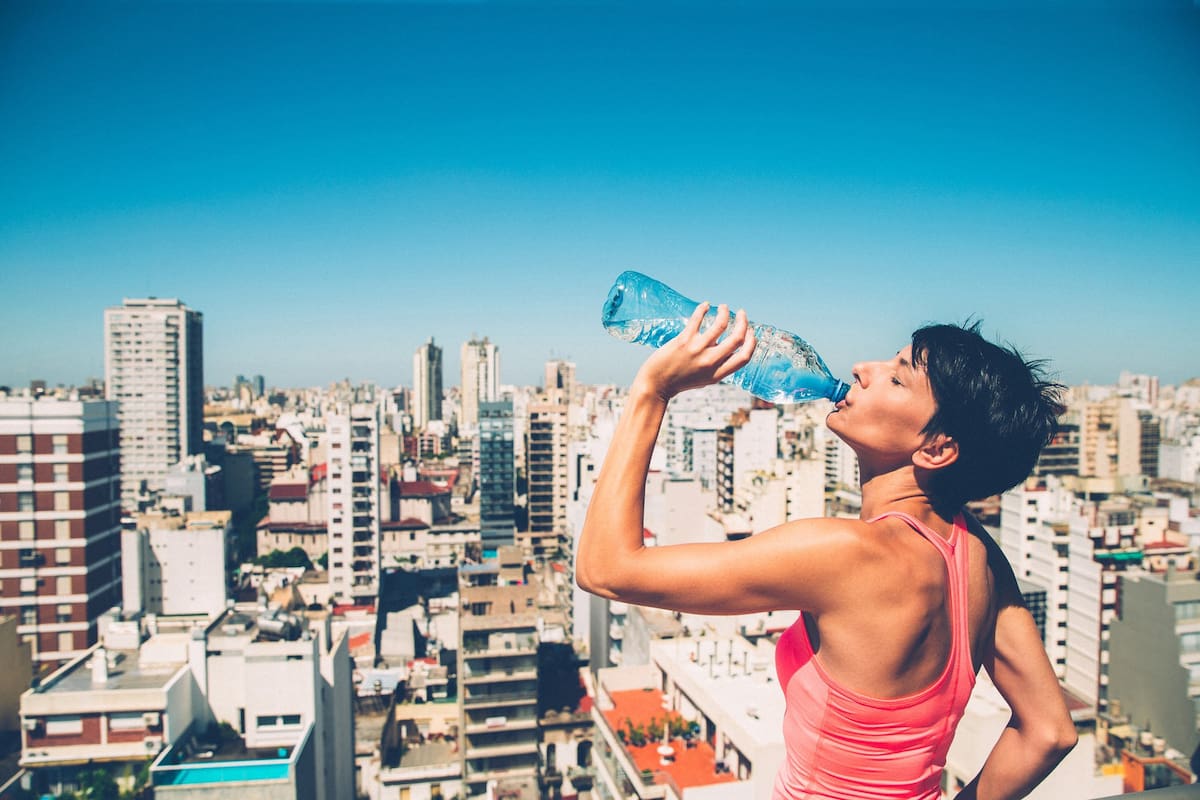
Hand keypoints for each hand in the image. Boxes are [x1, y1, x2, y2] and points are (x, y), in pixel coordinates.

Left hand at [632, 302, 756, 401]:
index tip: (750, 331)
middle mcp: (710, 362)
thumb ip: (718, 365)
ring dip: (725, 312)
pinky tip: (705, 305)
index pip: (744, 357)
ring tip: (724, 307)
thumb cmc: (680, 380)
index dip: (751, 342)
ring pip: (721, 324)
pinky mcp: (684, 340)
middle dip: (743, 322)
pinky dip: (703, 308)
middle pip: (737, 338)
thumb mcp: (705, 379)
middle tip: (742, 314)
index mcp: (717, 374)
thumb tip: (726, 345)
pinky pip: (698, 318)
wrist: (656, 384)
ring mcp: (697, 349)